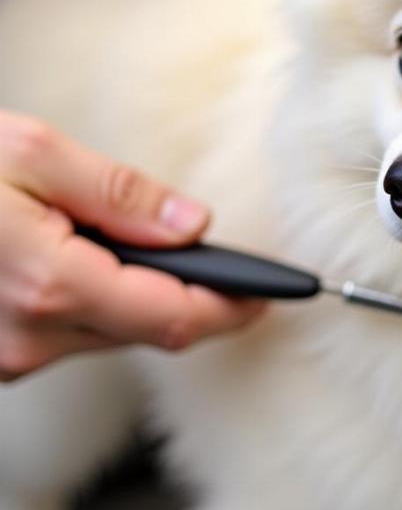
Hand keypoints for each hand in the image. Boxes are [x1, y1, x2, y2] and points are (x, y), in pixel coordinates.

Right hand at [0, 111, 264, 381]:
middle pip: (152, 329)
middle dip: (193, 294)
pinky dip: (100, 302)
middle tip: (220, 261)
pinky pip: (74, 334)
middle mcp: (30, 338)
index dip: (231, 306)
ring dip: (141, 295)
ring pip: (113, 334)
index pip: (176, 316)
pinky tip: (92, 264)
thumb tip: (193, 223)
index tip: (268, 294)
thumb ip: (121, 192)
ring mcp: (8, 356)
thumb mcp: (31, 153)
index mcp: (50, 286)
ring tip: (143, 246)